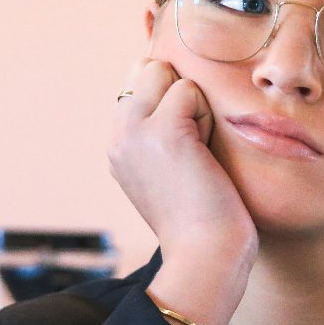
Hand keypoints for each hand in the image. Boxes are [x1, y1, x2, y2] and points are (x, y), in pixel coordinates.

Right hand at [109, 58, 256, 324]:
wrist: (204, 256)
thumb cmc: (203, 218)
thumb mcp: (170, 169)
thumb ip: (162, 130)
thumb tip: (181, 88)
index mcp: (118, 144)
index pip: (138, 80)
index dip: (171, 99)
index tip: (185, 147)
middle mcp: (117, 134)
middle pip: (149, 68)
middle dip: (180, 95)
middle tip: (193, 147)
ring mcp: (134, 130)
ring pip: (168, 74)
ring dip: (195, 107)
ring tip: (198, 153)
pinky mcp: (161, 130)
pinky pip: (189, 90)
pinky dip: (206, 117)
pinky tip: (203, 155)